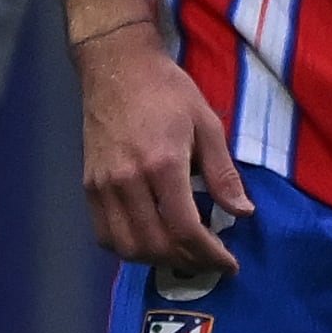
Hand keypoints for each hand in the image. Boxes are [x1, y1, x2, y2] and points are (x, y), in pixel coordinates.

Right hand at [74, 27, 246, 275]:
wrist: (117, 68)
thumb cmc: (168, 91)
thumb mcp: (207, 123)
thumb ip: (223, 172)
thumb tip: (242, 212)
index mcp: (162, 164)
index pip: (185, 228)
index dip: (209, 254)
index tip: (229, 264)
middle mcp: (128, 182)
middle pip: (155, 245)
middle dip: (187, 262)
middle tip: (210, 262)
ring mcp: (103, 188)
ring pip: (126, 247)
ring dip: (157, 261)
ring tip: (184, 256)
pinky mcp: (88, 188)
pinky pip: (105, 235)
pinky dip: (129, 249)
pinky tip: (151, 243)